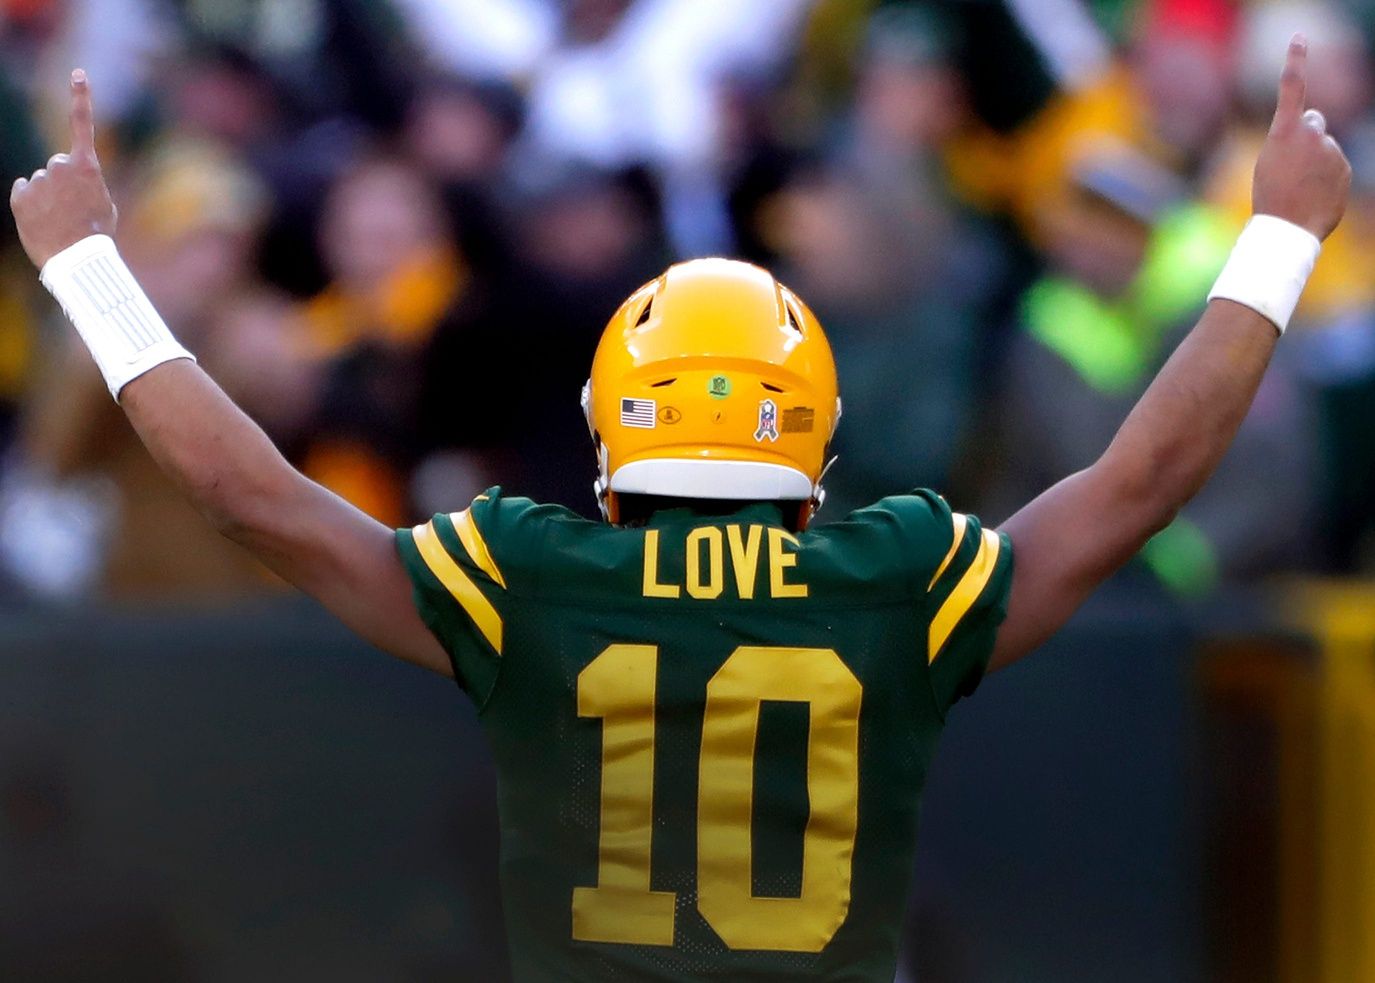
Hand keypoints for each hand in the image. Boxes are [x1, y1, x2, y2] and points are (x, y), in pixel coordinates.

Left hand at [10, 69, 117, 269]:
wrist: (74, 260)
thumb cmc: (96, 236)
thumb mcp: (103, 205)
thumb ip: (88, 184)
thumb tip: (68, 178)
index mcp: (86, 167)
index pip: (82, 125)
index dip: (81, 97)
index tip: (78, 74)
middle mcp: (59, 166)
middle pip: (58, 165)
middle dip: (63, 181)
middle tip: (74, 209)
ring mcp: (37, 180)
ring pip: (41, 181)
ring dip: (48, 196)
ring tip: (59, 220)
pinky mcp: (19, 195)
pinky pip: (24, 192)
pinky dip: (30, 204)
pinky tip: (43, 221)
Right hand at [1252, 35, 1351, 240]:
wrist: (1288, 228)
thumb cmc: (1269, 197)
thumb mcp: (1269, 162)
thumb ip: (1292, 139)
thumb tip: (1318, 129)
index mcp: (1285, 131)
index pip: (1291, 87)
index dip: (1295, 61)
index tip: (1299, 37)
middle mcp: (1313, 134)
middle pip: (1314, 122)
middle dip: (1307, 135)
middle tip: (1291, 164)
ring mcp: (1332, 150)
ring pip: (1324, 147)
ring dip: (1315, 161)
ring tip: (1300, 187)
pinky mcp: (1345, 168)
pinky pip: (1334, 166)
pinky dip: (1326, 178)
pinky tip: (1313, 195)